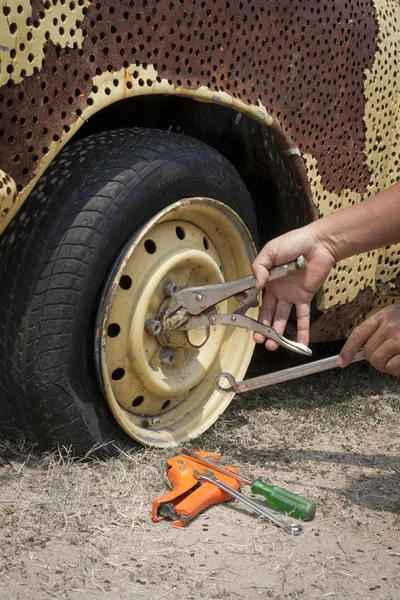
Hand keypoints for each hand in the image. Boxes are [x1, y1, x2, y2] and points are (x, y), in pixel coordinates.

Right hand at [252, 226, 335, 348]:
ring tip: (271, 346)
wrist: (319, 243)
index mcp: (265, 279)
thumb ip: (260, 266)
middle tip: (257, 339)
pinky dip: (302, 330)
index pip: (253, 296)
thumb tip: (256, 285)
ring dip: (276, 333)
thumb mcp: (271, 250)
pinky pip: (302, 316)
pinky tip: (301, 344)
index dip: (247, 306)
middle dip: (261, 327)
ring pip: (280, 317)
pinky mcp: (305, 298)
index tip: (243, 316)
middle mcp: (276, 290)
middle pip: (266, 312)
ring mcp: (290, 295)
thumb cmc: (294, 242)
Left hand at [338, 305, 399, 374]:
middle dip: (375, 359)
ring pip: (379, 363)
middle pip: (368, 353)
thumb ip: (379, 329)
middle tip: (387, 356)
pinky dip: (397, 370)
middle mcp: (390, 326)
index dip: (347, 350)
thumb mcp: (395, 317)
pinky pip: (393, 368)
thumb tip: (360, 350)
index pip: (358, 334)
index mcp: (384, 315)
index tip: (342, 362)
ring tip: (398, 358)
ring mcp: (399, 340)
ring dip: (387, 366)